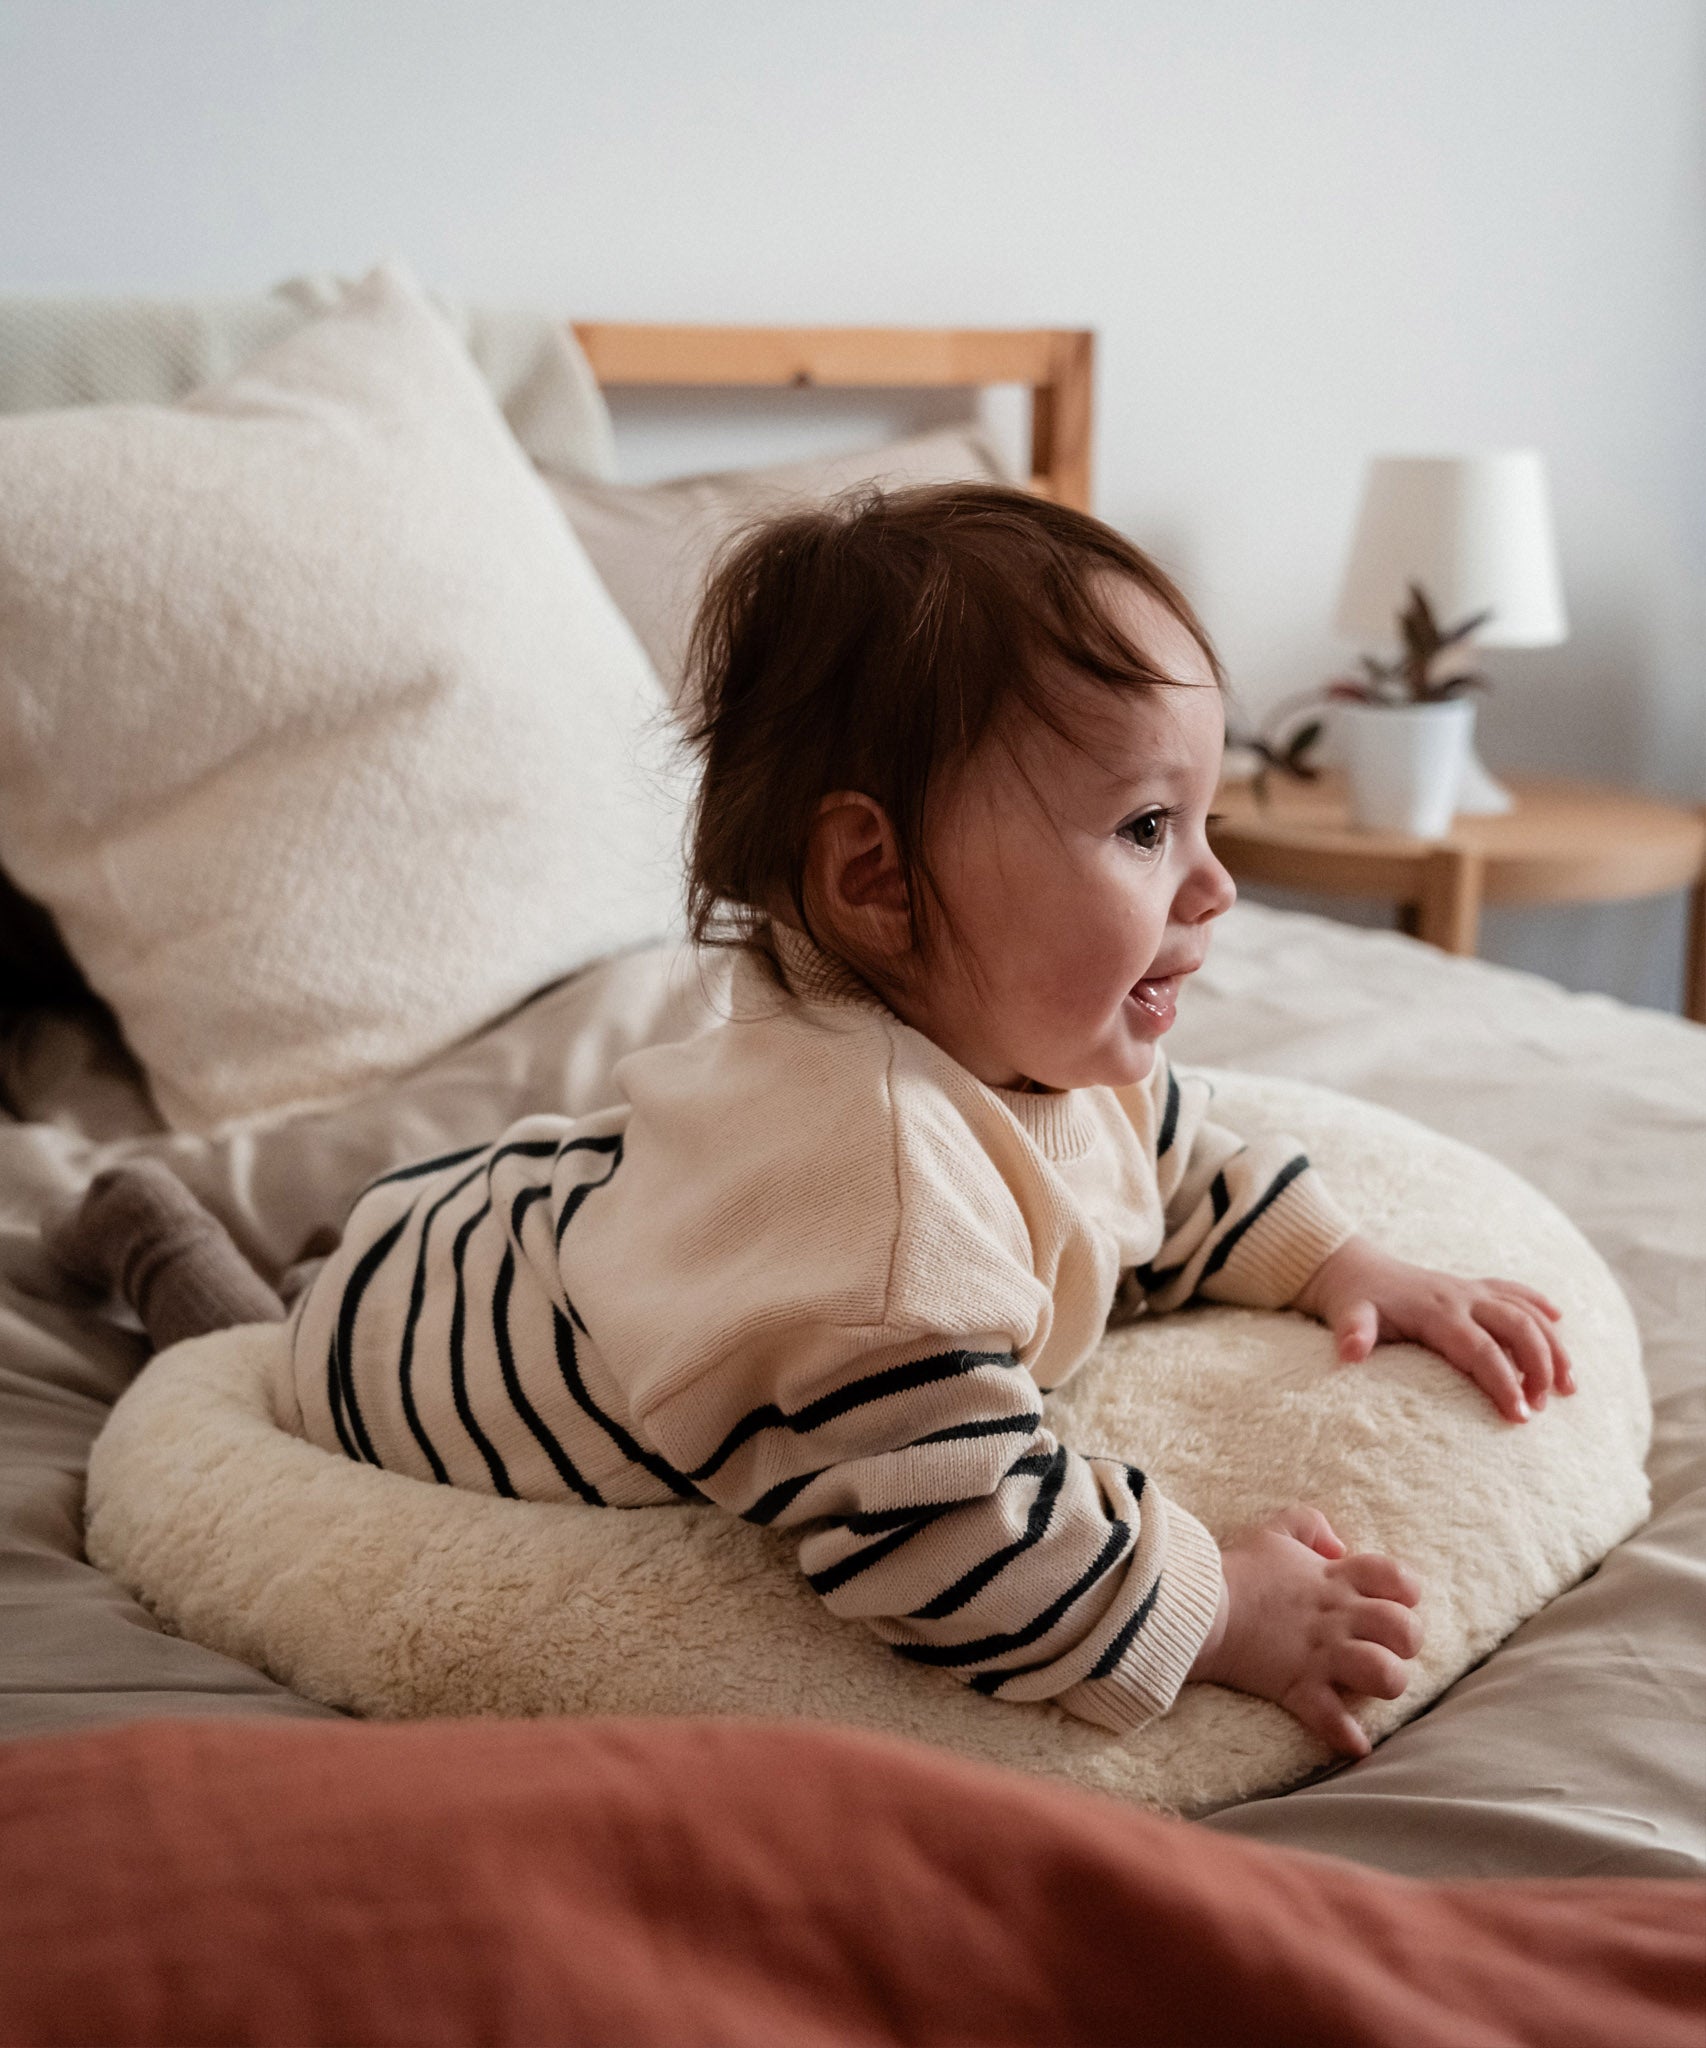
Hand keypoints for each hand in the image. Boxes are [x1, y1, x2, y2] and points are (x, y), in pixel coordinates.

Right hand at [1189, 1506, 1422, 1757]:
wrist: (1198, 1606)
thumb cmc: (1236, 1569)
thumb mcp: (1274, 1531)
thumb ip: (1310, 1525)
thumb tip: (1338, 1545)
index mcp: (1335, 1580)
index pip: (1398, 1577)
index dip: (1406, 1591)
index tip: (1392, 1601)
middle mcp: (1337, 1618)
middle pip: (1405, 1630)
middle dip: (1406, 1642)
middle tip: (1384, 1646)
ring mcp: (1321, 1655)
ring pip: (1384, 1674)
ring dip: (1386, 1683)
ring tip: (1371, 1686)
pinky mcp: (1298, 1687)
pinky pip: (1333, 1720)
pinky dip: (1347, 1737)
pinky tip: (1356, 1744)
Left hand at [1293, 1234, 1574, 1424]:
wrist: (1354, 1268)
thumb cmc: (1354, 1300)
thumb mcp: (1348, 1315)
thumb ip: (1353, 1332)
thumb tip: (1349, 1352)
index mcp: (1437, 1312)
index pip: (1481, 1350)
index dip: (1503, 1382)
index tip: (1520, 1416)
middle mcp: (1462, 1297)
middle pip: (1517, 1328)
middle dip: (1539, 1366)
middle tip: (1546, 1407)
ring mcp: (1471, 1290)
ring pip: (1526, 1312)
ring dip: (1551, 1346)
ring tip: (1569, 1387)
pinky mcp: (1473, 1286)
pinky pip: (1515, 1291)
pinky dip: (1539, 1304)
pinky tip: (1560, 1321)